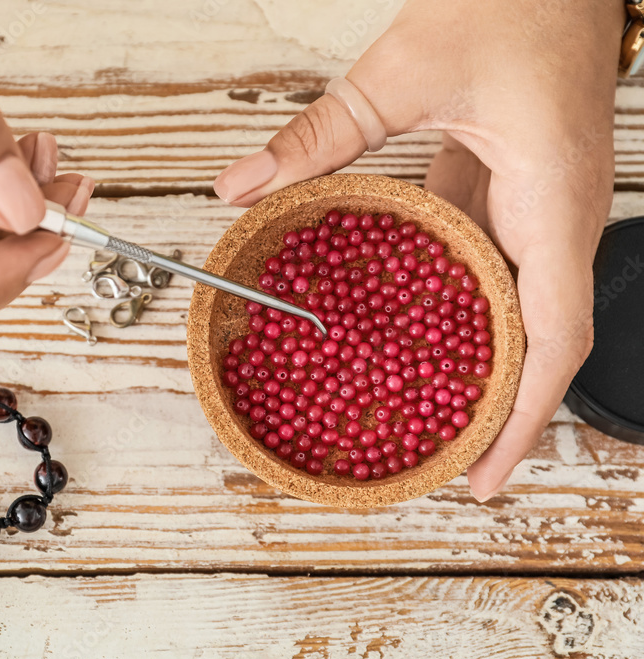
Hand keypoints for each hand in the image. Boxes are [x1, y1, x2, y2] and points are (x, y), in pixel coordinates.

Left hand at [213, 0, 622, 500]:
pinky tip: (428, 331)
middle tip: (457, 467)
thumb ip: (319, 135)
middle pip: (542, 341)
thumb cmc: (506, 5)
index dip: (523, 416)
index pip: (552, 335)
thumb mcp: (400, 73)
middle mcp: (557, 215)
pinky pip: (500, 267)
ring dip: (491, 369)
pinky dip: (470, 312)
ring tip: (442, 418)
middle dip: (506, 413)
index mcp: (550, 200)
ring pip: (525, 310)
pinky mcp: (516, 190)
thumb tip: (239, 186)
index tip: (488, 474)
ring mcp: (541, 205)